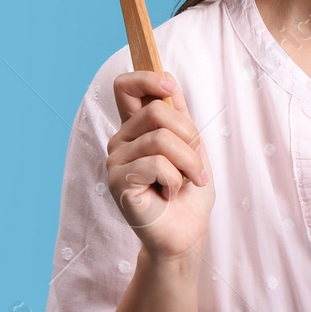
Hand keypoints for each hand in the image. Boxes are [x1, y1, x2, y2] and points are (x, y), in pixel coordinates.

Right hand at [106, 70, 215, 262]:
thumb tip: (168, 78)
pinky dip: (176, 181)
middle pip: (156, 111)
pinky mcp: (118, 182)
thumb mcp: (191, 146)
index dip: (147, 79)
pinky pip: (157, 164)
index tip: (170, 90)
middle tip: (194, 163)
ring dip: (189, 164)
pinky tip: (169, 195)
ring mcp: (116, 161)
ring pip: (162, 139)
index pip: (125, 87)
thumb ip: (178, 115)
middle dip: (189, 136)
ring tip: (187, 182)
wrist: (187, 233)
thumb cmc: (189, 192)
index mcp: (136, 128)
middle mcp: (121, 141)